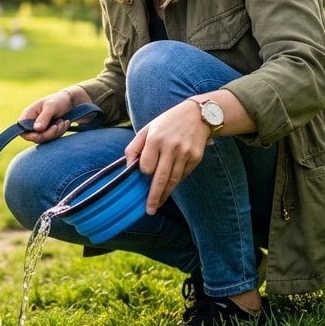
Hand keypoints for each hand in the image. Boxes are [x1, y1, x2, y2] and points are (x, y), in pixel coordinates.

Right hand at [19, 87, 81, 143]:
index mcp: (28, 114)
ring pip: (45, 138)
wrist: (68, 101)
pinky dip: (59, 132)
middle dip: (48, 134)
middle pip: (35, 137)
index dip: (31, 135)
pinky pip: (52, 137)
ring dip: (56, 132)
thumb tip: (36, 129)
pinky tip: (64, 123)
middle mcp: (32, 122)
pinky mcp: (47, 131)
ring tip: (62, 122)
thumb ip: (43, 118)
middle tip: (57, 126)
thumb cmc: (58, 100)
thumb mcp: (51, 107)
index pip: (23, 130)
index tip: (41, 134)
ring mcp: (40, 128)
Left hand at [124, 99, 211, 213]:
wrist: (197, 115)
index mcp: (156, 139)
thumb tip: (128, 167)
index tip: (144, 174)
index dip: (144, 172)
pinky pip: (183, 175)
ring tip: (158, 204)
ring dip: (165, 194)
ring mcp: (185, 153)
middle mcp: (171, 147)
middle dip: (154, 196)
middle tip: (150, 210)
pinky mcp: (195, 158)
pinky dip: (176, 182)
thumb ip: (134, 147)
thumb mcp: (147, 129)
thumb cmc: (167, 123)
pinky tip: (170, 186)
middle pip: (161, 178)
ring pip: (174, 180)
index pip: (147, 166)